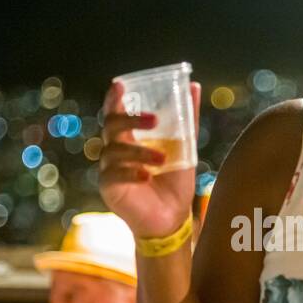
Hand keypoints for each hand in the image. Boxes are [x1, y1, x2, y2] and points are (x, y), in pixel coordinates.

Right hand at [98, 79, 199, 238]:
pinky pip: (113, 174)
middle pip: (111, 125)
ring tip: (163, 159)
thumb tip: (194, 86)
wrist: (172, 217)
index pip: (115, 112)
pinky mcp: (108, 188)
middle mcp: (115, 150)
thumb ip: (186, 119)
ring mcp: (109, 168)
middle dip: (131, 119)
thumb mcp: (184, 147)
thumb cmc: (174, 181)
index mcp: (129, 138)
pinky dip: (131, 172)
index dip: (114, 98)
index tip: (119, 85)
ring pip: (115, 150)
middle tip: (154, 120)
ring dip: (140, 152)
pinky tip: (147, 176)